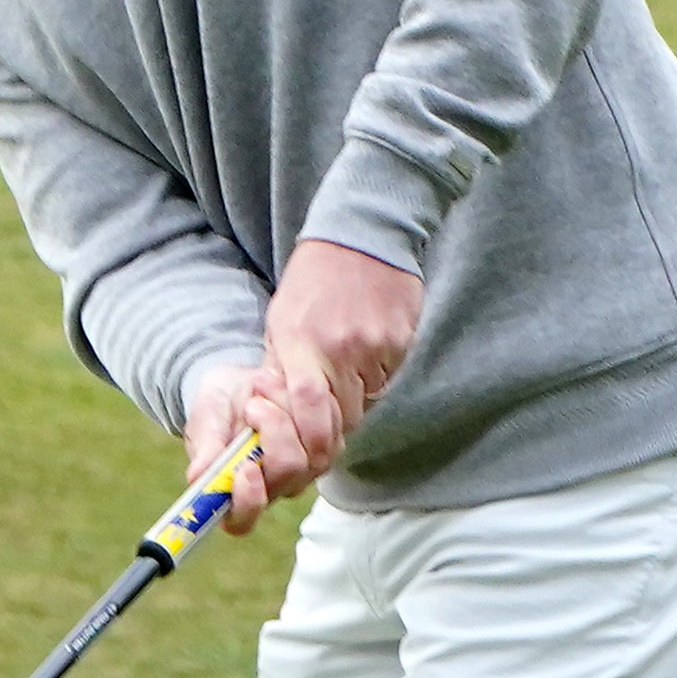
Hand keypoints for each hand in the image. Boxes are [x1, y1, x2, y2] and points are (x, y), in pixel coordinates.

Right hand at [181, 355, 338, 535]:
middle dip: (273, 430)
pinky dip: (310, 407)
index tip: (245, 468)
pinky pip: (330, 434)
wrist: (240, 385)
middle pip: (287, 475)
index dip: (247, 501)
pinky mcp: (324, 452)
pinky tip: (287, 393)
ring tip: (266, 390)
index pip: (242, 520)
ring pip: (312, 452)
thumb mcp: (205, 418)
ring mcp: (301, 475)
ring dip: (290, 413)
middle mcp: (270, 490)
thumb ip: (206, 446)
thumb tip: (198, 476)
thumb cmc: (217, 407)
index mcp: (232, 494)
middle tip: (252, 404)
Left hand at [262, 240, 422, 442]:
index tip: (303, 441)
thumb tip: (273, 411)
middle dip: (330, 427)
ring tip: (342, 375)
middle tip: (320, 417)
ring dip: (352, 403)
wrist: (362, 236)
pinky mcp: (402, 343)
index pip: (307, 407)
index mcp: (302, 343)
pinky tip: (364, 354)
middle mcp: (341, 349)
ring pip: (366, 403)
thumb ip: (278, 366)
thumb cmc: (313, 278)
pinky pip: (387, 380)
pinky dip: (374, 380)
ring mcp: (376, 347)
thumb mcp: (280, 318)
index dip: (308, 435)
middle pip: (342, 417)